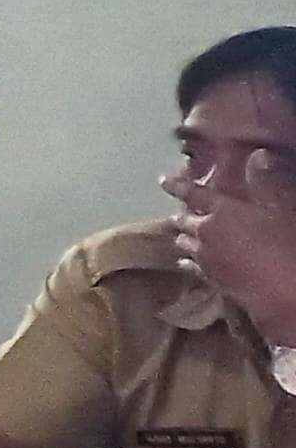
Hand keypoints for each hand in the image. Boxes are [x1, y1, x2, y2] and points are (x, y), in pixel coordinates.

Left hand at [172, 159, 295, 334]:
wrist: (284, 292)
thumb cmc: (286, 243)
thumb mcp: (284, 208)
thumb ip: (267, 182)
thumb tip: (257, 155)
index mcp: (222, 211)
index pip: (194, 193)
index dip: (178, 185)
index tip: (163, 180)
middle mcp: (206, 234)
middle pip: (184, 221)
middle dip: (182, 214)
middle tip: (180, 210)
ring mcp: (206, 259)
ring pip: (184, 244)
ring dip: (183, 236)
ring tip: (182, 233)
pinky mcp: (211, 280)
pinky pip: (191, 267)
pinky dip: (187, 260)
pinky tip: (185, 262)